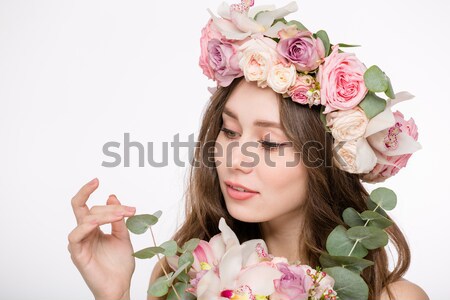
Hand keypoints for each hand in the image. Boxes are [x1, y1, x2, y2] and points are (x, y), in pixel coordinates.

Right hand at [68, 178, 135, 299]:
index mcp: (93, 228)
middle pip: (90, 210)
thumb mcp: (123, 236)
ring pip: (85, 219)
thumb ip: (118, 218)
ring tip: (123, 216)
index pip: (85, 205)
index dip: (87, 191)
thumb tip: (112, 196)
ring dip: (105, 214)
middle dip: (112, 207)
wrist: (120, 286)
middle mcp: (84, 233)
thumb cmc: (119, 264)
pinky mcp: (77, 254)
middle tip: (130, 210)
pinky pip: (76, 235)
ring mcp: (79, 243)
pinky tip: (100, 222)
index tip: (96, 180)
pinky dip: (88, 226)